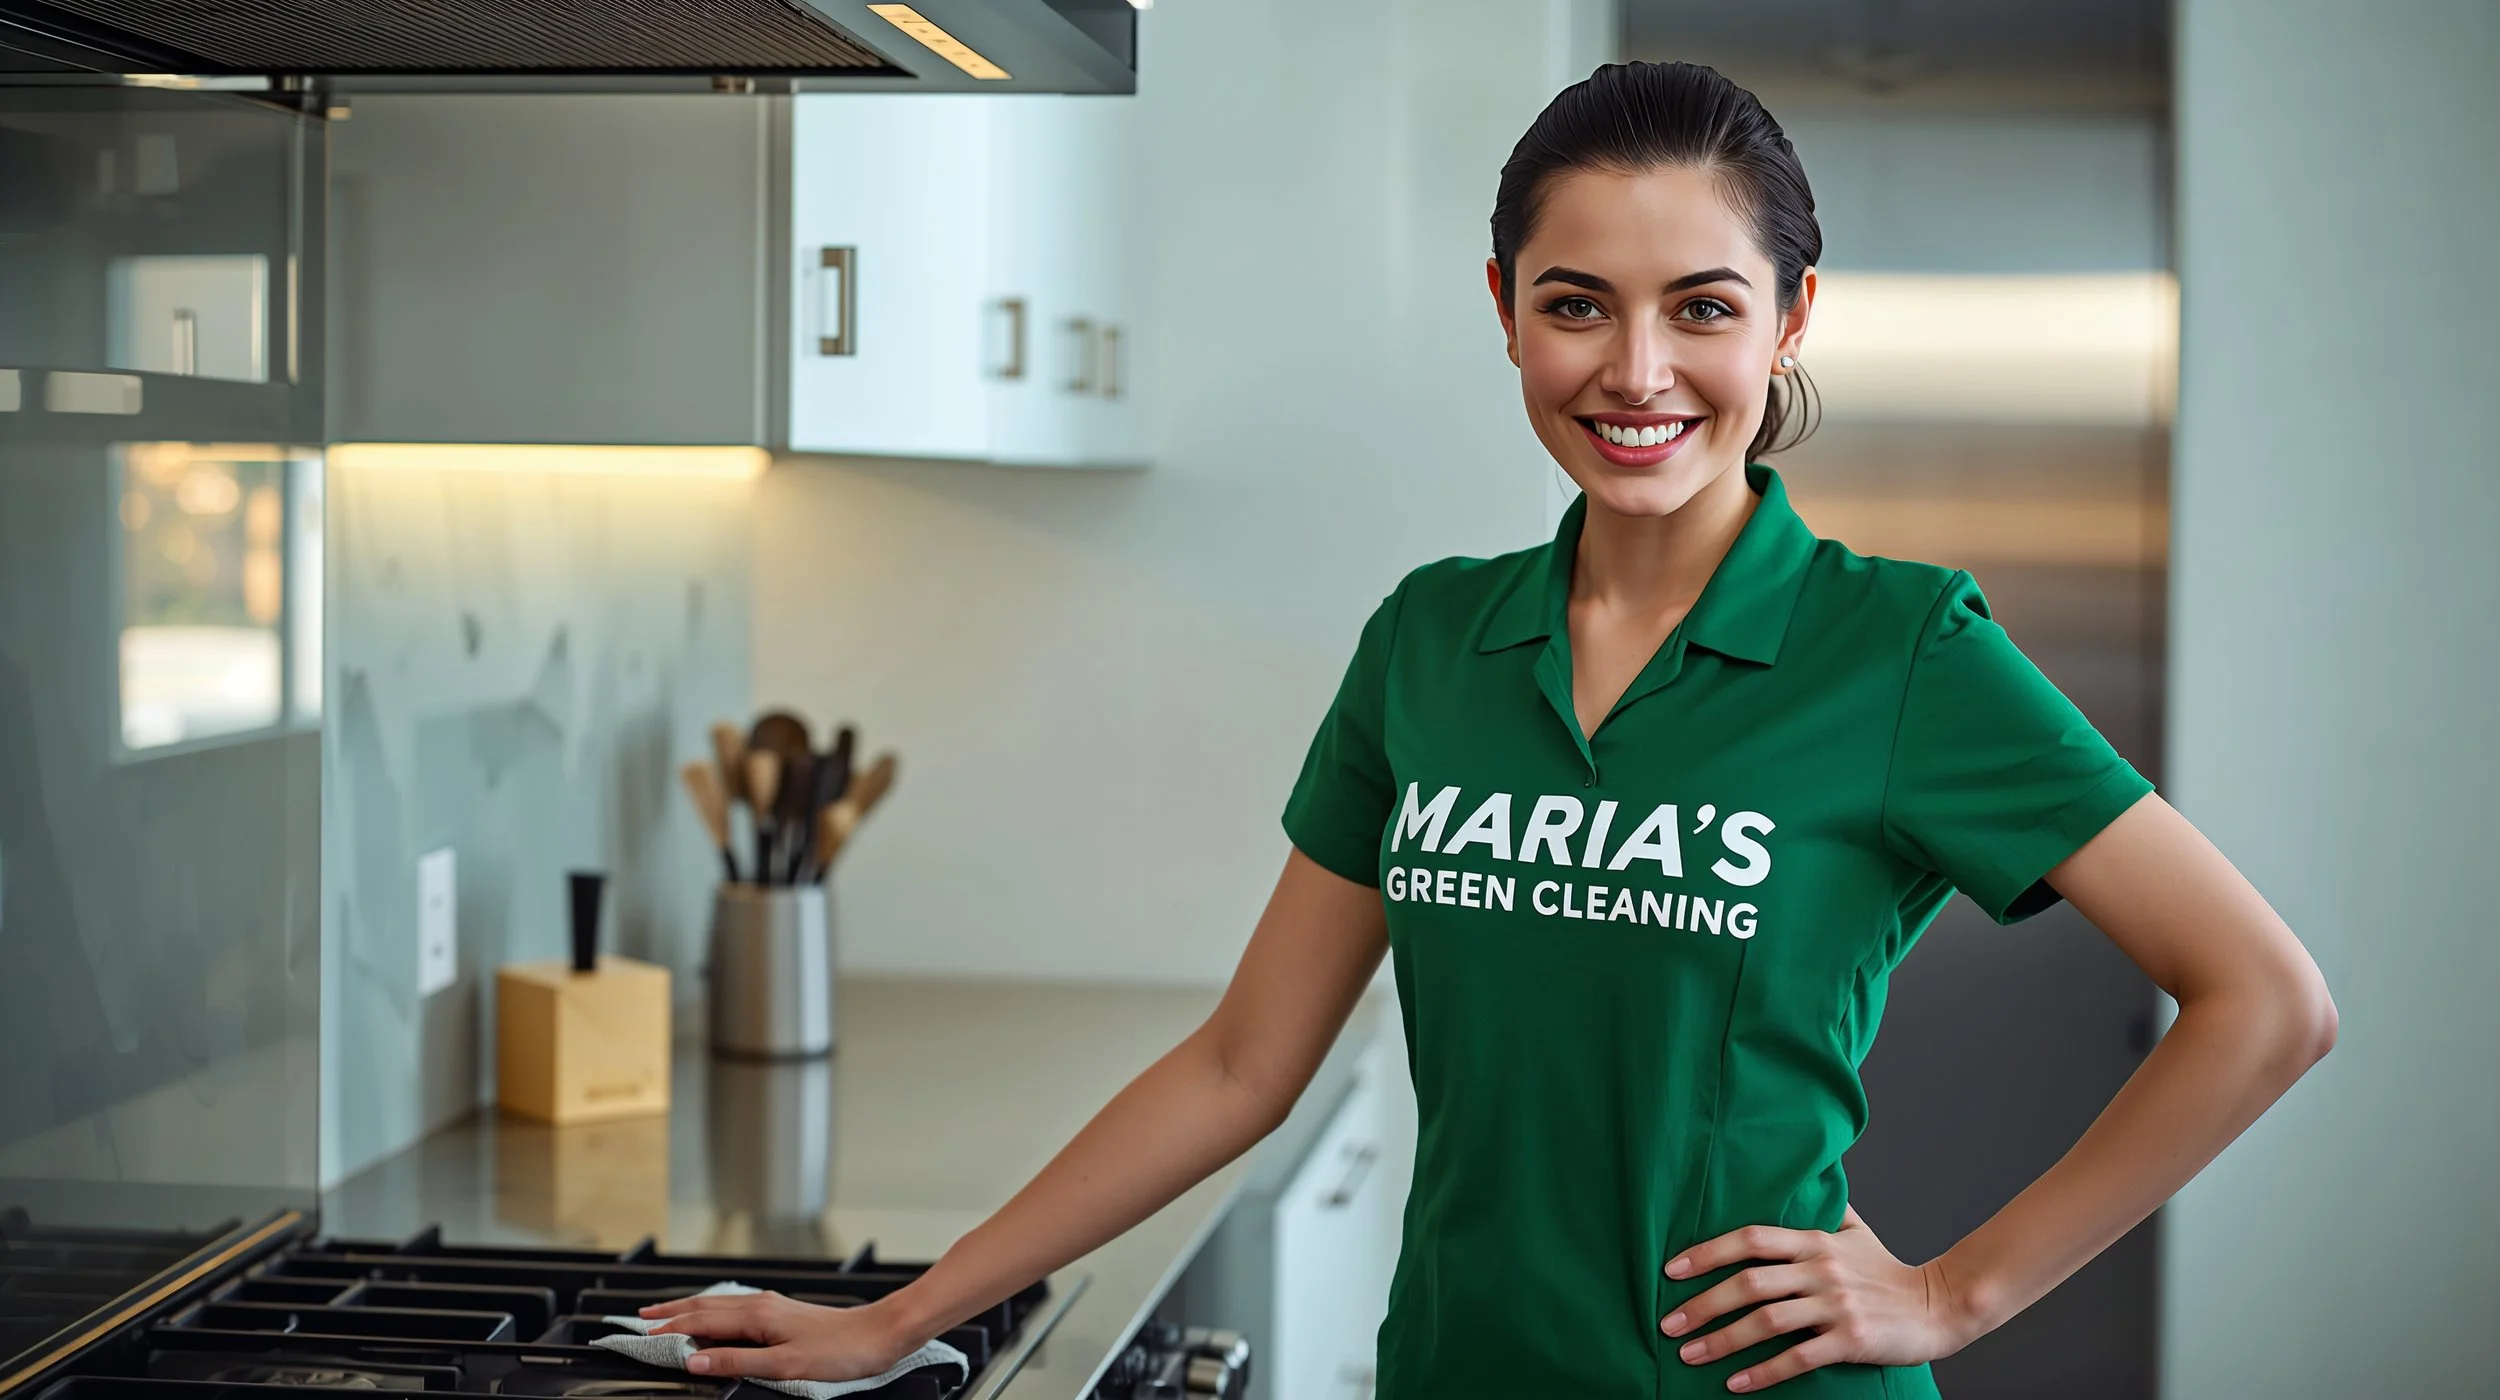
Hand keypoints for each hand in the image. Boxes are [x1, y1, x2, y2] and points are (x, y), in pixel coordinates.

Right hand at [638, 1289, 917, 1381]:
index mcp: (758, 1315)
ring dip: (689, 1308)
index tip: (640, 1333)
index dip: (668, 1328)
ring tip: (665, 1312)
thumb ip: (737, 1362)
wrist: (880, 1334)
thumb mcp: (785, 1366)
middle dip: (670, 1311)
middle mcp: (762, 1304)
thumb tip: (695, 1361)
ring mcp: (772, 1306)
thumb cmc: (840, 1351)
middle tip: (640, 1317)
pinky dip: (712, 1311)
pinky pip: (735, 1307)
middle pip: (705, 1305)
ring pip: (719, 1303)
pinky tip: (713, 1315)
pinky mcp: (783, 1312)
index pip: (700, 1321)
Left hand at [1659, 1206, 1978, 1391]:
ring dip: (1722, 1341)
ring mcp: (1836, 1306)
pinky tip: (1735, 1383)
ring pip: (1767, 1323)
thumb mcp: (1854, 1231)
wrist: (1939, 1306)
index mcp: (1815, 1242)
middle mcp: (1821, 1270)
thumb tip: (1800, 1176)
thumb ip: (1822, 1208)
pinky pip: (1797, 1358)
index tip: (1672, 1269)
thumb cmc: (1887, 1270)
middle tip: (1669, 1323)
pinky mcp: (1850, 1340)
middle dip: (1702, 1304)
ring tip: (1690, 1354)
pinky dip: (1762, 1373)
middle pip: (1749, 1283)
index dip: (1708, 1252)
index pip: (1751, 1239)